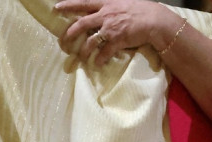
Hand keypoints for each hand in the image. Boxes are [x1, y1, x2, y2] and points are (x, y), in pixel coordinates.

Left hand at [55, 0, 176, 66]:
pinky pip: (104, 53)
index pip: (83, 2)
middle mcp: (106, 15)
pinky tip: (98, 64)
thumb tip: (102, 9)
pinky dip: (100, 60)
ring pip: (90, 41)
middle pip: (81, 24)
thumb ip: (110, 6)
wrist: (154, 20)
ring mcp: (111, 29)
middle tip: (63, 41)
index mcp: (106, 3)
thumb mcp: (123, 2)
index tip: (56, 7)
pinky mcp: (117, 41)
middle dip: (70, 33)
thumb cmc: (141, 9)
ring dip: (84, 51)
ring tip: (81, 57)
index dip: (69, 5)